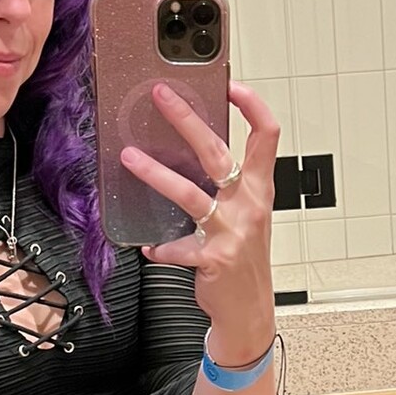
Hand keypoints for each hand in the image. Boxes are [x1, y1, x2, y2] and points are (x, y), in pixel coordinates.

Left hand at [120, 81, 278, 364]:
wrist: (249, 310)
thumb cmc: (243, 258)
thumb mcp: (245, 216)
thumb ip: (226, 188)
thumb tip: (186, 154)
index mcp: (259, 189)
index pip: (266, 137)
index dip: (253, 106)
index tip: (232, 84)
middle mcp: (248, 205)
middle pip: (217, 152)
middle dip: (187, 119)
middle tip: (160, 96)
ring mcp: (232, 232)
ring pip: (190, 194)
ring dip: (156, 174)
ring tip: (129, 157)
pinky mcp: (213, 258)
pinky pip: (176, 247)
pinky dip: (160, 248)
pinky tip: (149, 248)